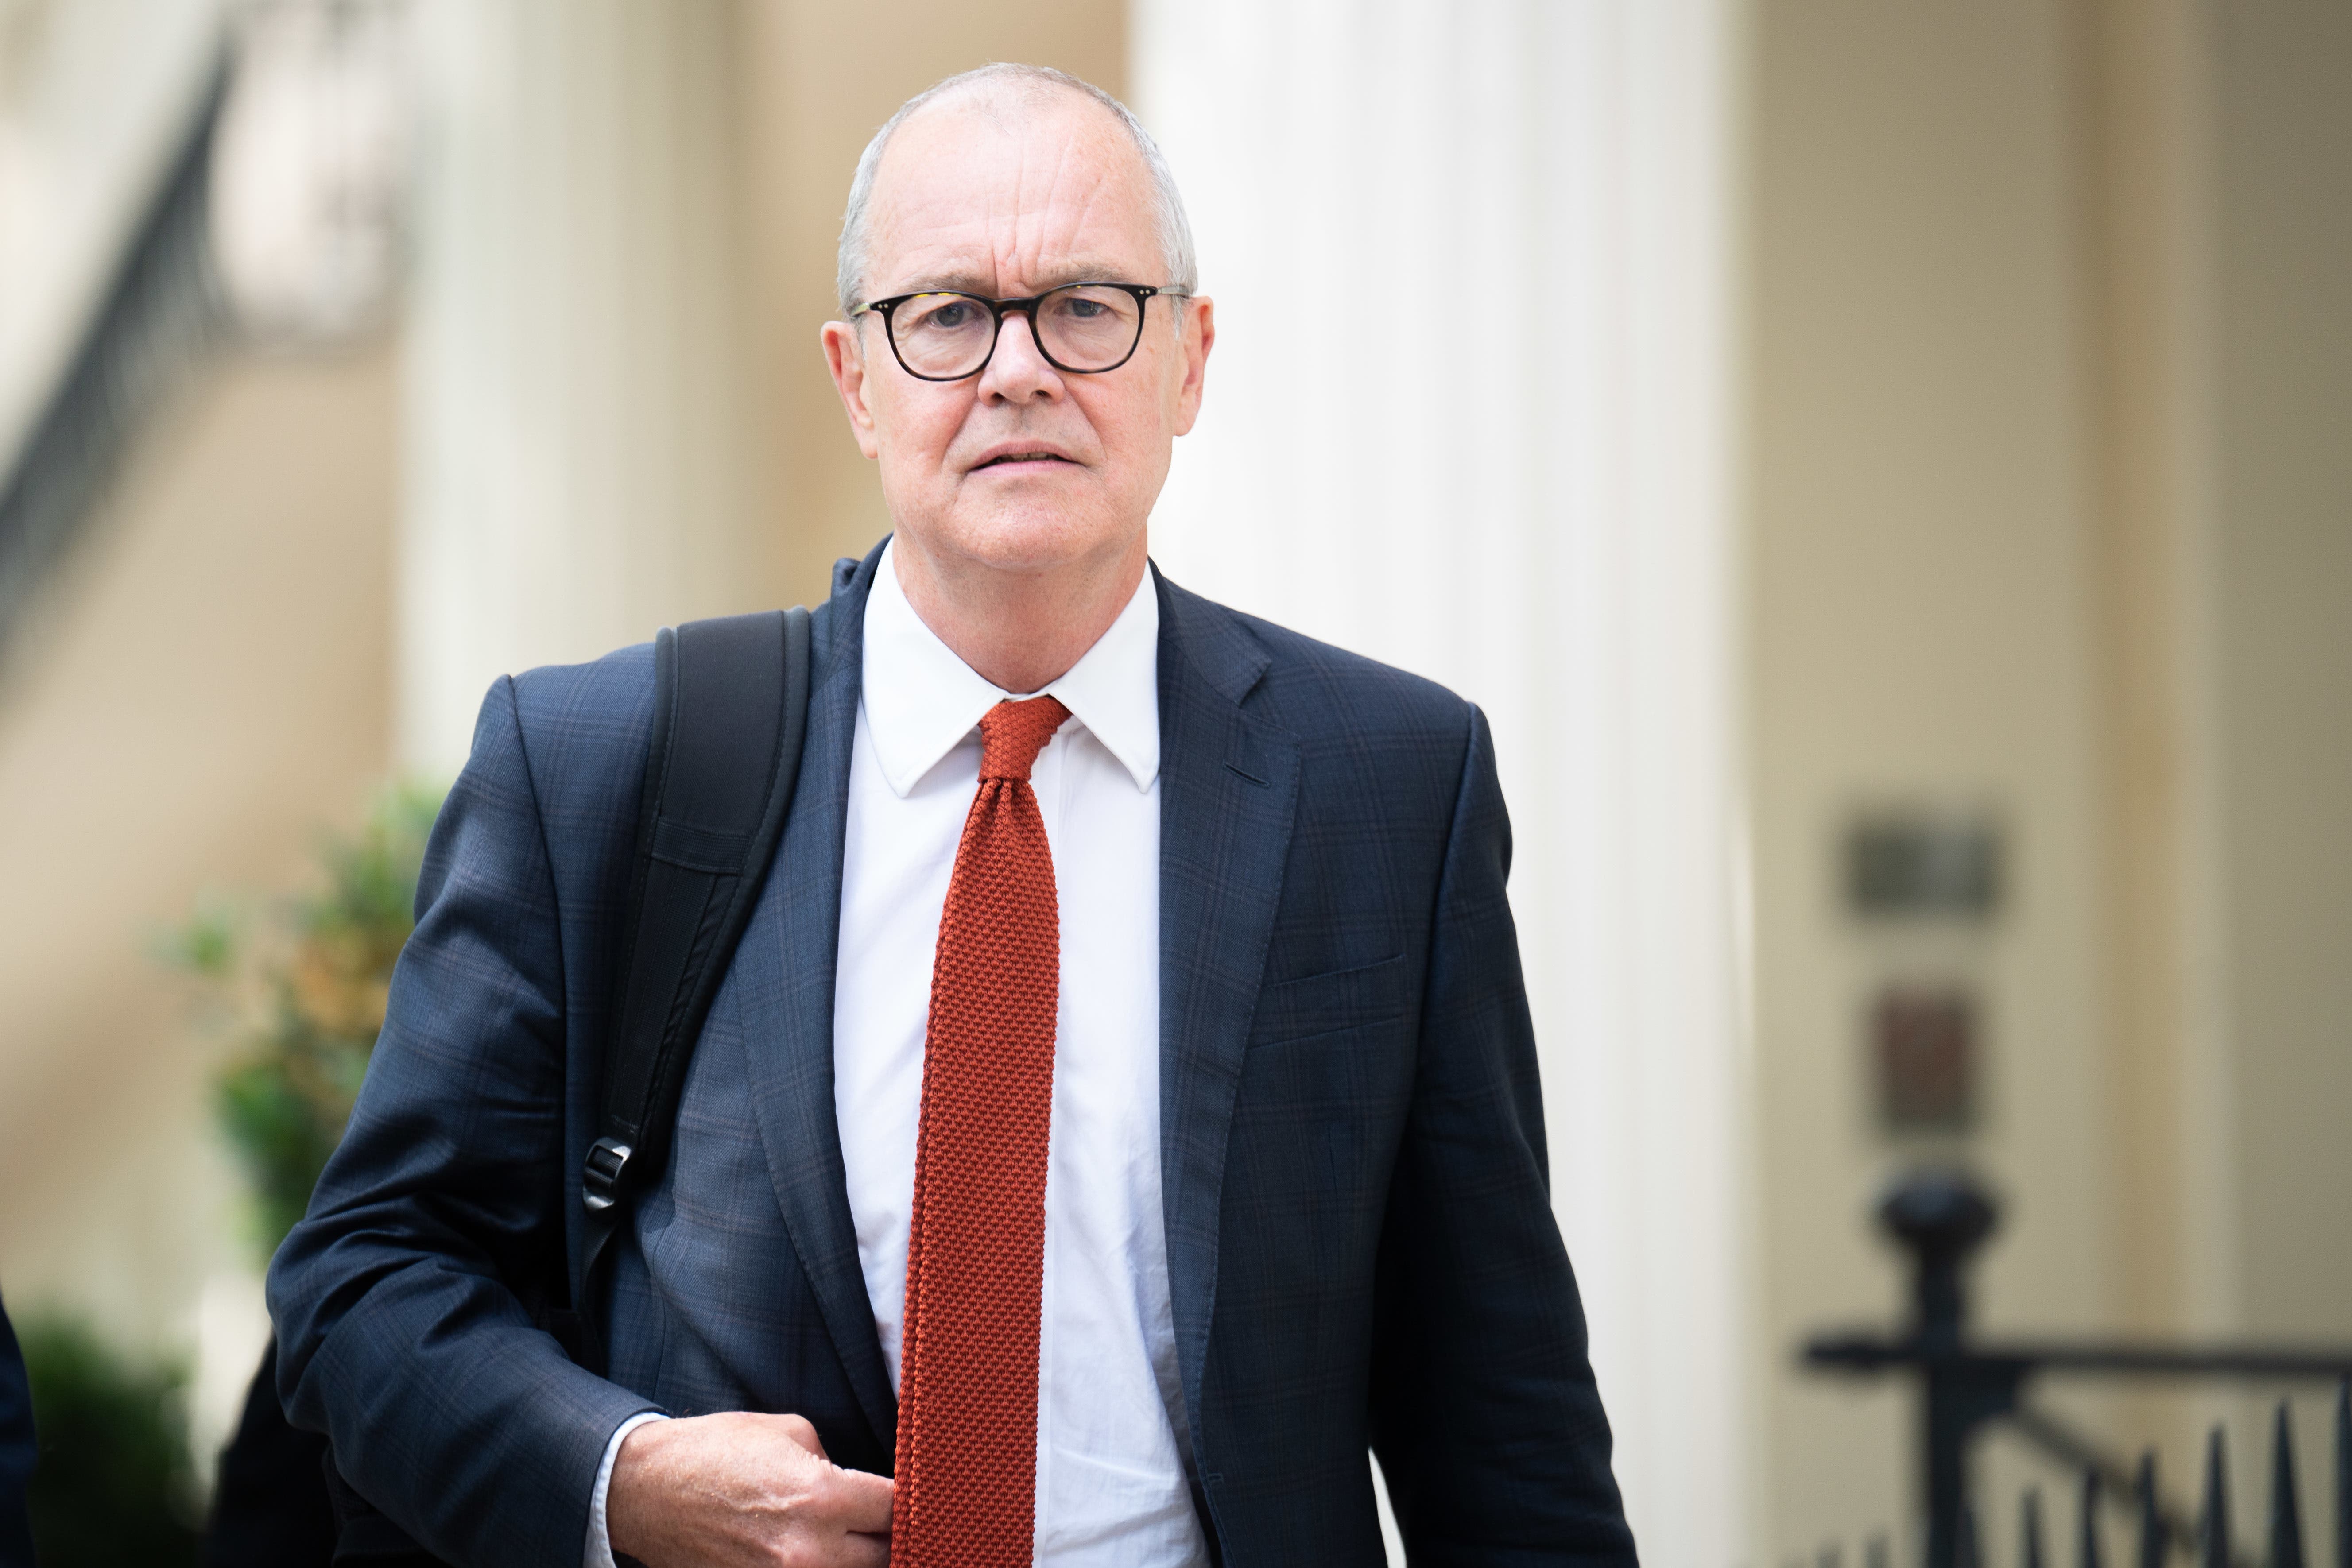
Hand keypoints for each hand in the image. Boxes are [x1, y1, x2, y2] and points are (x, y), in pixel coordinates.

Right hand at [607, 1412, 892, 1567]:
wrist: (648, 1490)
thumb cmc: (716, 1451)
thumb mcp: (791, 1433)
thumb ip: (838, 1464)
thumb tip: (863, 1488)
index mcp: (821, 1498)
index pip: (898, 1510)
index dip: (911, 1500)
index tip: (918, 1493)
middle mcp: (809, 1550)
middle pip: (887, 1557)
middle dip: (893, 1537)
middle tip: (889, 1521)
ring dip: (862, 1559)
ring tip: (859, 1538)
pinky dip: (827, 1567)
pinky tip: (827, 1553)